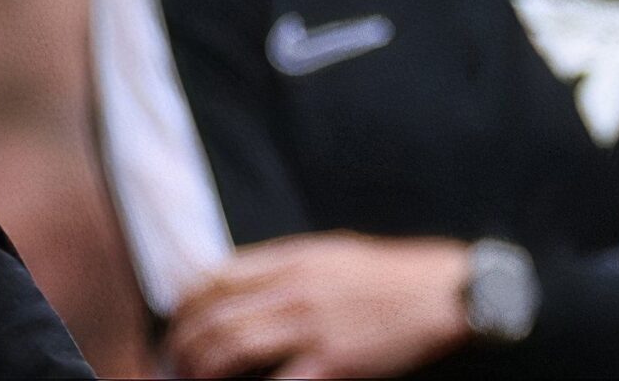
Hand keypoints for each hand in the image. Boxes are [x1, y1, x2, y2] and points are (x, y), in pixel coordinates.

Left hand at [167, 232, 468, 378]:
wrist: (445, 291)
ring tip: (190, 380)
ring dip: (201, 370)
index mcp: (290, 259)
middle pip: (213, 317)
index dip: (184, 304)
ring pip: (231, 349)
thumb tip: (235, 278)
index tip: (175, 322)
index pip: (213, 277)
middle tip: (172, 363)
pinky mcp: (333, 363)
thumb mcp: (329, 252)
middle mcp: (292, 289)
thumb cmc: (390, 274)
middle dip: (182, 344)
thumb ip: (280, 263)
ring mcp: (311, 327)